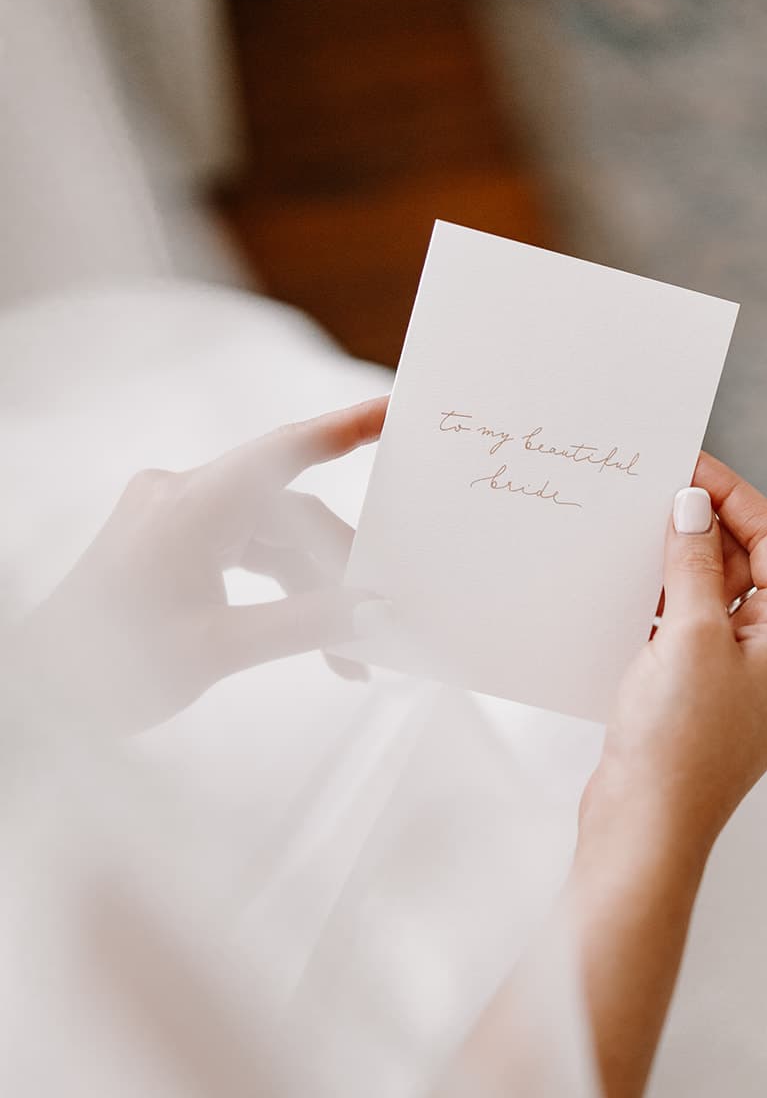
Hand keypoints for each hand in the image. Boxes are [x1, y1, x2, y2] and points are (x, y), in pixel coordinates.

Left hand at [21, 398, 388, 731]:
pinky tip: (308, 633)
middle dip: (336, 568)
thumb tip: (372, 611)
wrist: (43, 687)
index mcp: (193, 506)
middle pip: (288, 513)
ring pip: (270, 539)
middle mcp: (183, 497)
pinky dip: (278, 590)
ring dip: (310, 589)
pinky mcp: (170, 544)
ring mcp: (174, 519)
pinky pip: (243, 552)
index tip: (393, 410)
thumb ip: (305, 624)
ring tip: (345, 655)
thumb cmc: (110, 665)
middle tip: (376, 622)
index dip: (345, 428)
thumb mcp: (219, 649)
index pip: (285, 451)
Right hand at [580, 452, 766, 883]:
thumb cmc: (677, 741)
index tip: (687, 463)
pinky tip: (626, 587)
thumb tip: (694, 504)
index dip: (732, 495)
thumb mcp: (687, 635)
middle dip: (704, 527)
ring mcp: (745, 680)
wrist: (646, 829)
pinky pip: (691, 630)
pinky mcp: (706, 698)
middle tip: (653, 490)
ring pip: (716, 597)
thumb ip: (694, 562)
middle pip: (750, 566)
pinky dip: (664, 604)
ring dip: (679, 565)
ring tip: (633, 532)